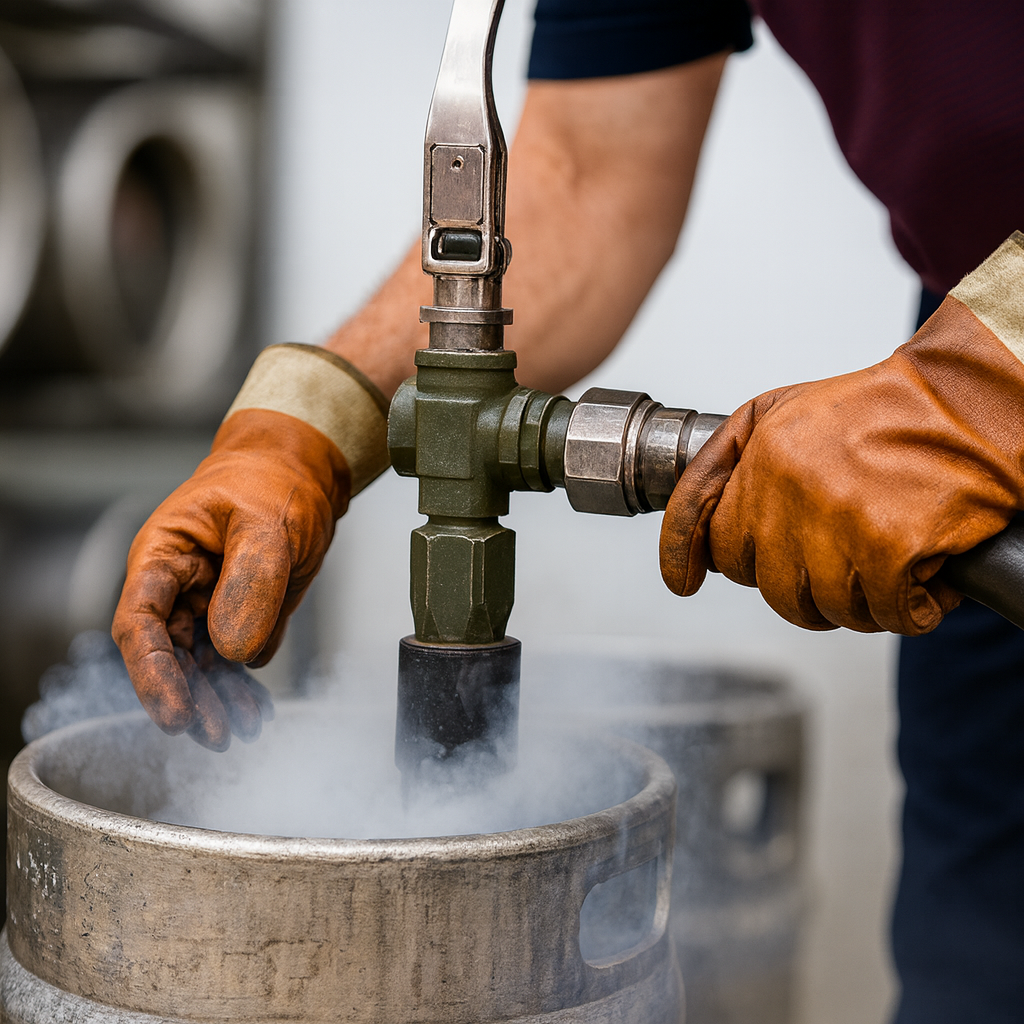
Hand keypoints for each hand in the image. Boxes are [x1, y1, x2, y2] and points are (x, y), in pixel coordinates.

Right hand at [113, 408, 349, 748]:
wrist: (301, 474)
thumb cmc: (272, 481)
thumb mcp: (266, 524)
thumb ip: (251, 582)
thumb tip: (234, 648)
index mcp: (164, 557)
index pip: (140, 623)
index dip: (152, 674)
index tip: (175, 712)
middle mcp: (178, 587)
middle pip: (168, 655)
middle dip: (189, 699)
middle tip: (217, 735)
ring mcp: (207, 605)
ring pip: (201, 666)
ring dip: (216, 701)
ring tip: (240, 731)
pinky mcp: (240, 617)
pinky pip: (234, 660)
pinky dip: (242, 687)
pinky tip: (255, 711)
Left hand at [660, 236, 1023, 634]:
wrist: (968, 401)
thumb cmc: (882, 411)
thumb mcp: (782, 412)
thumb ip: (730, 467)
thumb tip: (699, 552)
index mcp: (763, 456)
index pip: (712, 535)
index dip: (702, 561)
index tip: (684, 582)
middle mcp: (790, 489)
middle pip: (769, 585)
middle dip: (802, 587)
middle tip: (841, 567)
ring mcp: (838, 520)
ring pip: (825, 608)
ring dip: (861, 604)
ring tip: (889, 570)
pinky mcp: (889, 547)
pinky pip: (887, 614)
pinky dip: (913, 610)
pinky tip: (926, 582)